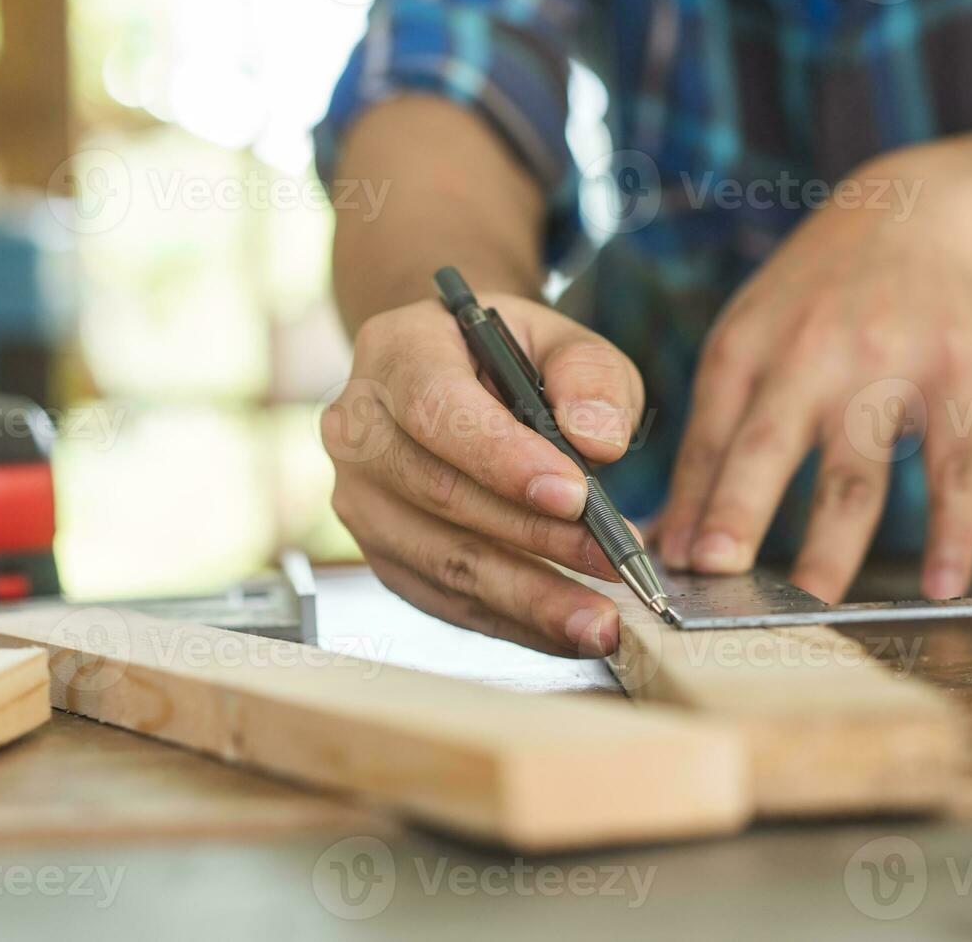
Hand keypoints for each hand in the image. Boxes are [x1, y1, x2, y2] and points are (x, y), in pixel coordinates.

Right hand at [323, 294, 643, 656]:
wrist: (457, 378)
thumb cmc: (514, 358)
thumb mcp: (563, 340)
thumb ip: (590, 376)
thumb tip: (600, 440)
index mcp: (397, 351)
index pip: (437, 411)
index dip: (503, 458)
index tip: (575, 496)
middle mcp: (359, 427)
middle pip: (441, 495)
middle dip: (536, 537)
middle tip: (611, 561)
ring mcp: (362, 499)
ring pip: (442, 561)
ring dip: (529, 598)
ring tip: (601, 621)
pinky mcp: (382, 553)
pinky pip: (446, 600)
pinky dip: (513, 622)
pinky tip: (569, 630)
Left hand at [656, 152, 971, 602]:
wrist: (916, 211)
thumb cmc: (814, 298)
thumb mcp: (749, 338)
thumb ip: (712, 433)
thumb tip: (667, 536)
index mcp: (745, 348)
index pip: (708, 440)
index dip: (687, 505)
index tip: (666, 570)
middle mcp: (810, 355)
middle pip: (769, 447)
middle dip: (738, 510)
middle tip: (713, 572)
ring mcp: (888, 366)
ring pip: (857, 472)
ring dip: (834, 546)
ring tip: (814, 607)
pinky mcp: (959, 375)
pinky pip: (955, 466)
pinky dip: (954, 530)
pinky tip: (945, 585)